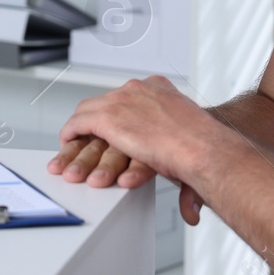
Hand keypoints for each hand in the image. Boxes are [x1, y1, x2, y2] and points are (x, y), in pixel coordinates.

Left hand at [57, 76, 215, 192]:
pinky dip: (71, 133)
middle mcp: (139, 90)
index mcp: (160, 88)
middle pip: (105, 102)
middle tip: (84, 137)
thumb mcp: (188, 135)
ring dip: (80, 132)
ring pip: (88, 113)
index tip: (111, 126)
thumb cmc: (204, 147)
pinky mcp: (110, 118)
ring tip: (73, 146)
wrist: (205, 148)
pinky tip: (68, 142)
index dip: (116, 112)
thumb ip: (178, 147)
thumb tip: (183, 186)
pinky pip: (80, 123)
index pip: (127, 97)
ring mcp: (123, 101)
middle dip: (93, 122)